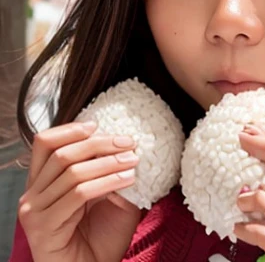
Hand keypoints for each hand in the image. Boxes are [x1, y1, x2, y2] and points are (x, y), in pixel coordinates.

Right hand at [19, 122, 141, 261]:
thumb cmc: (100, 238)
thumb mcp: (106, 196)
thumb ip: (106, 171)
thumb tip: (124, 145)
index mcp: (41, 182)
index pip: (45, 143)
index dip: (70, 129)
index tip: (99, 125)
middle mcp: (32, 194)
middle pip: (61, 154)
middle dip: (98, 144)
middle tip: (127, 142)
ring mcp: (34, 211)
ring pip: (72, 172)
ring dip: (107, 162)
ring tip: (133, 161)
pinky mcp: (44, 227)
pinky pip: (78, 194)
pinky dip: (105, 182)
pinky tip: (127, 179)